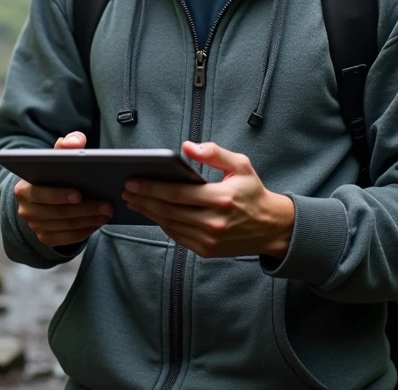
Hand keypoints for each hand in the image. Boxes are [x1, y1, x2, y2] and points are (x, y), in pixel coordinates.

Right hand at [13, 131, 112, 246]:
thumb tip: (75, 142)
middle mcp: (26, 210)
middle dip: (84, 209)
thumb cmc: (53, 172)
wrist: (44, 195)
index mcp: (23, 189)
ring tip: (108, 212)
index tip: (79, 194)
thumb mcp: (56, 156)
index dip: (58, 195)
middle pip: (57, 212)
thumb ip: (67, 144)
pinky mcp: (46, 238)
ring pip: (65, 226)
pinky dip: (85, 231)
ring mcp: (35, 226)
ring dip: (89, 220)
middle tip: (107, 205)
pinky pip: (68, 238)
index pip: (39, 193)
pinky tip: (99, 222)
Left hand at [121, 141, 295, 258]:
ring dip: (149, 212)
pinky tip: (153, 213)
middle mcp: (213, 222)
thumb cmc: (252, 192)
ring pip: (169, 224)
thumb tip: (187, 147)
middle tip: (126, 190)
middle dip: (144, 199)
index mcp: (220, 198)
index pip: (176, 193)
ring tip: (134, 201)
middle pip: (168, 210)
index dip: (151, 187)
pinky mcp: (206, 250)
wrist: (271, 227)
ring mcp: (209, 239)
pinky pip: (177, 236)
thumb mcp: (240, 165)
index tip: (133, 181)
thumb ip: (214, 153)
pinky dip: (163, 224)